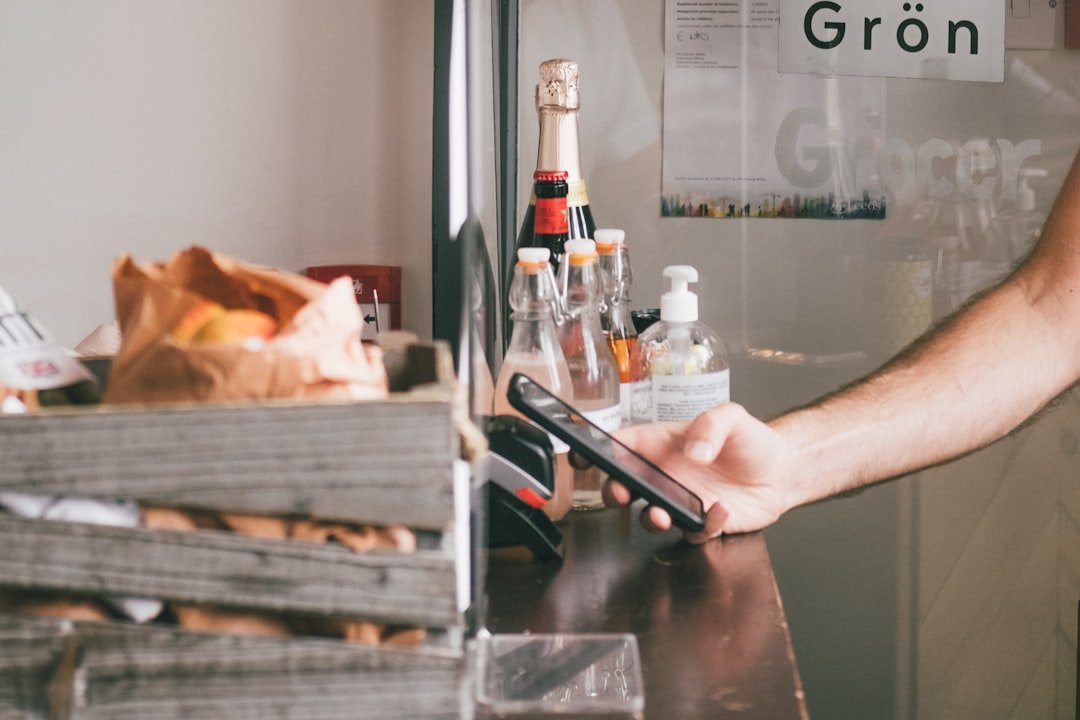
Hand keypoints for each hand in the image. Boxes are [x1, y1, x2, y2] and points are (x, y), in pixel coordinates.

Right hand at [603, 403, 797, 542]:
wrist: (782, 472)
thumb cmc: (751, 440)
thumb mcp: (733, 417)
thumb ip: (711, 425)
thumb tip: (694, 451)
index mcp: (662, 444)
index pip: (621, 445)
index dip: (596, 450)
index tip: (582, 457)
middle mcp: (665, 474)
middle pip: (623, 485)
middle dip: (613, 491)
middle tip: (620, 493)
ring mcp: (680, 500)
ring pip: (649, 515)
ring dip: (649, 518)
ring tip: (661, 514)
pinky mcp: (701, 522)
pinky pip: (692, 532)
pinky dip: (702, 526)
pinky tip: (720, 511)